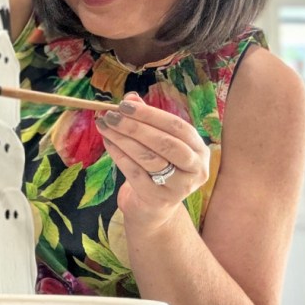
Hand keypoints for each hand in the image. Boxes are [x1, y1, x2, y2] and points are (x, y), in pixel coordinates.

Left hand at [94, 92, 209, 231]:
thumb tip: (130, 98)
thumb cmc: (158, 167)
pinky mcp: (159, 199)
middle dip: (135, 126)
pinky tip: (108, 143)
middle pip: (165, 143)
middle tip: (111, 116)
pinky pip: (135, 173)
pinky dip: (119, 155)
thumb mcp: (157, 142)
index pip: (177, 126)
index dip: (150, 114)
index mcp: (199, 149)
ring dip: (123, 139)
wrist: (154, 206)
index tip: (124, 105)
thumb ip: (148, 119)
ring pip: (149, 158)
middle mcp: (196, 169)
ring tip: (104, 126)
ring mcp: (179, 187)